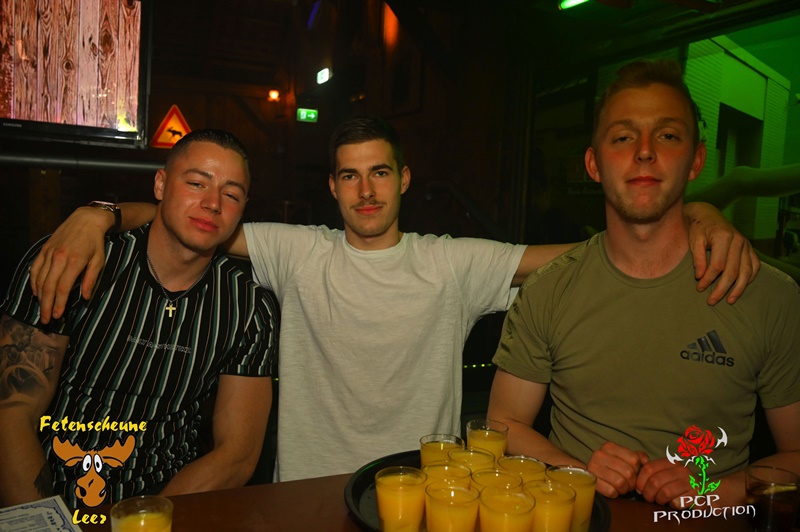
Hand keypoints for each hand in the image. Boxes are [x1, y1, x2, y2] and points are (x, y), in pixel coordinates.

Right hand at [30, 207, 111, 323]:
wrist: (85, 220)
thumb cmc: (95, 242)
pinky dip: (34, 282)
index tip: (57, 316)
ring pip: (39, 279)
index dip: (59, 304)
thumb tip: (85, 298)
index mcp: (74, 261)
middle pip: (48, 287)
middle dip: (46, 305)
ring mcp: (49, 253)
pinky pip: (35, 269)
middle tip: (46, 319)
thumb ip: (91, 279)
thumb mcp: (99, 260)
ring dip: (40, 297)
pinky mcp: (44, 250)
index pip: (62, 288)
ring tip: (42, 309)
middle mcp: (58, 257)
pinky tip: (37, 292)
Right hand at [586, 442, 648, 497]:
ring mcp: (593, 468)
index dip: (637, 469)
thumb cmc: (610, 467)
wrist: (588, 475)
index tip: (632, 472)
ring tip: (621, 487)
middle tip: (627, 483)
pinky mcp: (591, 481)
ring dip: (624, 489)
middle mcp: (599, 454)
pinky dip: (615, 494)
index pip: (634, 459)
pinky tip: (612, 490)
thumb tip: (645, 461)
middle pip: (629, 472)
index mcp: (609, 447)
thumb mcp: (623, 457)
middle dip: (631, 482)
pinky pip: (611, 491)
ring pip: (620, 482)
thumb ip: (637, 456)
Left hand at [636, 458, 694, 507]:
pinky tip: (674, 503)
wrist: (702, 494)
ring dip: (659, 500)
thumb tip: (633, 471)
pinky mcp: (698, 496)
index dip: (640, 482)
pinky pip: (677, 502)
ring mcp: (691, 482)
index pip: (647, 469)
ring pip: (665, 492)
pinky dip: (672, 506)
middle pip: (654, 482)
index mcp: (670, 462)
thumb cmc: (676, 484)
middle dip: (648, 494)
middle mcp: (682, 469)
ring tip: (661, 501)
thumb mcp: (663, 473)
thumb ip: (648, 469)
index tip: (640, 490)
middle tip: (649, 498)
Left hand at [687, 203, 759, 304]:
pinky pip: (755, 266)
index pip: (718, 265)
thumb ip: (698, 258)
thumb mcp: (694, 240)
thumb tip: (700, 277)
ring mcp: (746, 245)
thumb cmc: (698, 228)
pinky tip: (741, 288)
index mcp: (724, 237)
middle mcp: (739, 241)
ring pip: (747, 271)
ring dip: (738, 288)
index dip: (708, 279)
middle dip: (722, 289)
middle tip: (711, 301)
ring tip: (729, 300)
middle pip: (733, 271)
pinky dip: (750, 278)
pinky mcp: (749, 248)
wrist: (707, 214)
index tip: (699, 288)